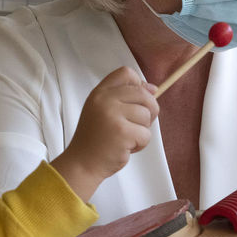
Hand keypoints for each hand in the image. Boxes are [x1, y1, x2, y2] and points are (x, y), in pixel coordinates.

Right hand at [52, 67, 157, 200]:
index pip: (126, 73)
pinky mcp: (122, 132)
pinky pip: (146, 134)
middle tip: (136, 125)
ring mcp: (113, 115)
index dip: (139, 85)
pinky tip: (125, 148)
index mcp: (100, 92)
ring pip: (147, 115)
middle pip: (144, 95)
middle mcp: (105, 100)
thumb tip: (154, 89)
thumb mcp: (105, 111)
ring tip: (126, 138)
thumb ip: (126, 97)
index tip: (136, 101)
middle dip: (148, 111)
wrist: (82, 163)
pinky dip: (140, 144)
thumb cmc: (96, 139)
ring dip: (142, 130)